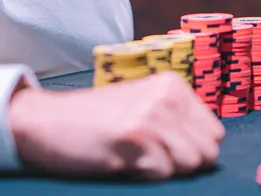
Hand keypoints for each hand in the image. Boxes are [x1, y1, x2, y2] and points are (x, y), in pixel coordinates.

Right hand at [7, 72, 223, 179]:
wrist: (46, 121)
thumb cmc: (96, 120)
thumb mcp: (143, 104)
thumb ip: (177, 119)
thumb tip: (211, 149)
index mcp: (172, 85)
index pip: (215, 134)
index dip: (191, 149)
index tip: (161, 145)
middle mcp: (166, 96)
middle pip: (207, 152)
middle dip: (182, 162)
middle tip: (148, 153)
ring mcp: (151, 115)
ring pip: (189, 165)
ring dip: (163, 169)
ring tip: (134, 154)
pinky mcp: (135, 138)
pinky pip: (163, 173)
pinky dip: (144, 174)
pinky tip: (121, 159)